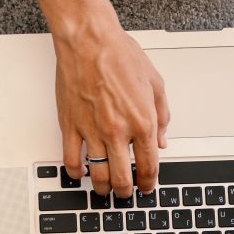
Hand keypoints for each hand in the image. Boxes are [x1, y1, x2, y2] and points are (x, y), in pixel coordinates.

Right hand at [54, 20, 169, 197]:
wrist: (88, 40)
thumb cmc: (119, 55)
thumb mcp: (155, 83)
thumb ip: (163, 116)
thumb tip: (163, 141)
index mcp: (142, 121)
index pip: (148, 166)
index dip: (148, 182)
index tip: (146, 187)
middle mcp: (117, 131)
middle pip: (122, 178)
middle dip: (126, 191)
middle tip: (126, 193)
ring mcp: (92, 131)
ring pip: (98, 175)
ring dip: (103, 188)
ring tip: (105, 188)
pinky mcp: (70, 126)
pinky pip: (71, 160)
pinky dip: (77, 173)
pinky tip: (82, 172)